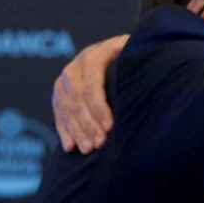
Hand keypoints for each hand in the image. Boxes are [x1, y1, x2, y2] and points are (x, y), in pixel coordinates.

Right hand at [53, 34, 128, 153]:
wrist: (125, 55)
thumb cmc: (138, 59)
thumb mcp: (139, 57)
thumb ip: (139, 68)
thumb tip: (145, 91)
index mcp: (97, 53)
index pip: (92, 82)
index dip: (99, 106)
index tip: (110, 127)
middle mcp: (78, 64)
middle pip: (76, 96)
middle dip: (87, 123)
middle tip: (99, 143)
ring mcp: (66, 77)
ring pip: (65, 105)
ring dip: (76, 130)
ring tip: (88, 149)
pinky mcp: (60, 91)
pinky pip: (58, 111)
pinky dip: (64, 130)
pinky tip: (70, 147)